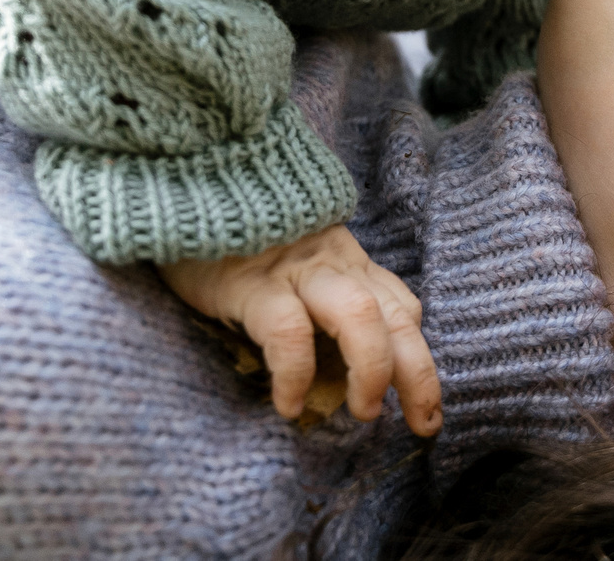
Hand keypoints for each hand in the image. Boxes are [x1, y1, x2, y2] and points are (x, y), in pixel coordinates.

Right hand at [161, 225, 441, 435]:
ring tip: (362, 414)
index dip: (421, 360)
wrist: (188, 189)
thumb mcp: (295, 266)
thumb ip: (324, 300)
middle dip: (419, 374)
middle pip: (396, 316)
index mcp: (348, 264)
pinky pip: (289, 332)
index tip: (425, 409)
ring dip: (372, 370)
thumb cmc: (236, 244)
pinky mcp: (252, 284)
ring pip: (359, 317)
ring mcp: (296, 272)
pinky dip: (296, 374)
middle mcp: (334, 265)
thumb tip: (339, 371)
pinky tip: (289, 405)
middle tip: (422, 424)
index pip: (402, 309)